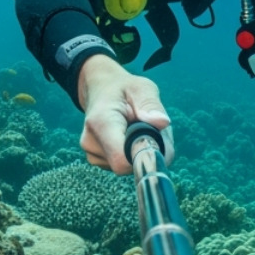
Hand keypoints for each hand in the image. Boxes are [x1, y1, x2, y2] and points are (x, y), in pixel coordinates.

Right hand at [77, 53, 173, 173]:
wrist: (102, 90)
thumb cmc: (123, 89)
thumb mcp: (141, 88)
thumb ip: (151, 105)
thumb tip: (163, 123)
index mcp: (101, 122)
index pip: (121, 159)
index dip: (144, 155)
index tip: (157, 140)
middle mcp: (91, 142)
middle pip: (128, 164)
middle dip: (146, 149)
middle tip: (150, 126)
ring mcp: (92, 153)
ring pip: (128, 166)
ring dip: (140, 150)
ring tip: (137, 126)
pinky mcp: (97, 160)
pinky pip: (123, 165)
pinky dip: (132, 153)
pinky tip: (129, 135)